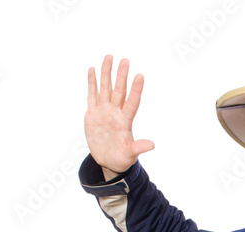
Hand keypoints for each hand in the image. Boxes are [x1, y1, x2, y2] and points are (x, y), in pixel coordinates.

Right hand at [85, 55, 154, 178]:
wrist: (107, 161)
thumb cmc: (121, 159)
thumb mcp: (129, 155)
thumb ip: (138, 148)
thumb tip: (152, 145)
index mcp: (125, 121)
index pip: (132, 102)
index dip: (136, 89)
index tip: (140, 76)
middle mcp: (115, 113)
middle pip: (119, 90)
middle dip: (121, 76)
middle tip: (125, 60)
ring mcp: (104, 111)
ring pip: (105, 88)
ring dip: (106, 73)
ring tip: (109, 57)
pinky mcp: (92, 114)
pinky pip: (92, 95)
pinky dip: (92, 83)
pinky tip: (92, 70)